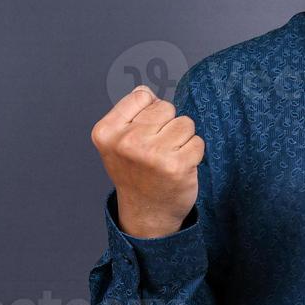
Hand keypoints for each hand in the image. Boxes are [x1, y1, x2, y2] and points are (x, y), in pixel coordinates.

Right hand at [90, 86, 204, 238]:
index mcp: (106, 132)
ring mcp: (152, 154)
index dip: (149, 114)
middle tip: (157, 151)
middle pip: (166, 107)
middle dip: (167, 126)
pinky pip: (197, 142)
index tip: (142, 135)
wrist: (146, 213)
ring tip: (168, 159)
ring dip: (182, 140)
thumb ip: (130, 113)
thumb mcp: (117, 142)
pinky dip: (194, 154)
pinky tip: (179, 168)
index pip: (142, 96)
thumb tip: (147, 90)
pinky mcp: (176, 165)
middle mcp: (126, 142)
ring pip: (185, 123)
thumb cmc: (136, 173)